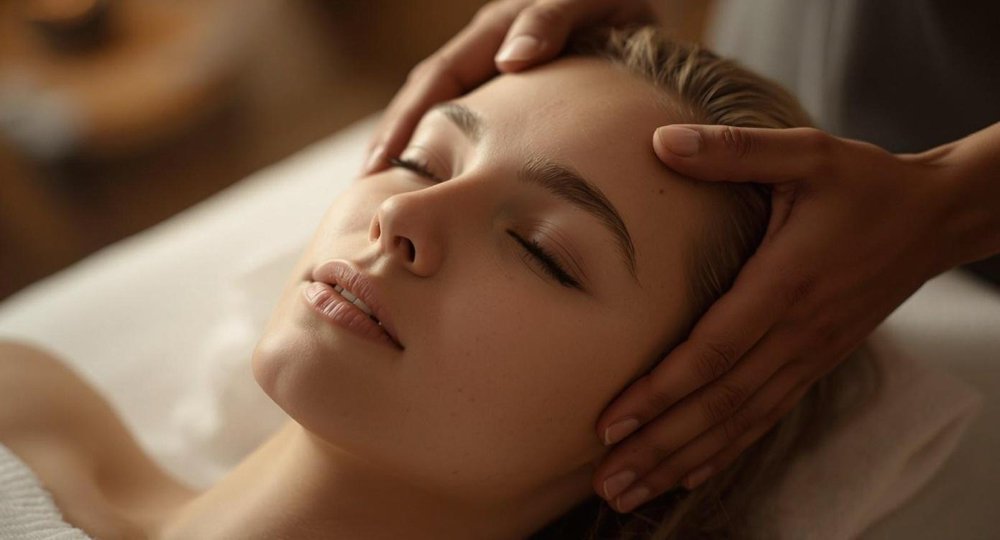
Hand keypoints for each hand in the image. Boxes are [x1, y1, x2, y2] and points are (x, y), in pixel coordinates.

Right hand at [359, 0, 654, 175]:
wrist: (634, 5)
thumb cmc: (617, 0)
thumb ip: (552, 17)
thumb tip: (511, 60)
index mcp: (496, 30)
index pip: (437, 79)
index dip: (406, 121)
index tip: (381, 164)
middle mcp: (487, 52)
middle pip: (426, 100)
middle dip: (394, 143)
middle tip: (367, 194)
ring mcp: (499, 74)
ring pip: (445, 116)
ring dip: (417, 153)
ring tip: (394, 198)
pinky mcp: (517, 99)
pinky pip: (474, 128)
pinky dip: (455, 156)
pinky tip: (449, 190)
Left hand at [592, 122, 999, 512]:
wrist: (935, 218)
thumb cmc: (865, 184)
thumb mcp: (806, 153)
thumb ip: (736, 151)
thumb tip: (661, 142)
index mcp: (786, 283)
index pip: (714, 351)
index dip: (660, 391)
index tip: (612, 423)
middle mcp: (797, 332)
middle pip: (721, 404)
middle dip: (661, 446)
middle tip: (609, 482)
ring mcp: (809, 354)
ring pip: (741, 421)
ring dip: (684, 460)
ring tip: (632, 492)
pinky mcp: (815, 361)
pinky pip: (766, 417)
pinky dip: (725, 450)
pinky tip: (690, 474)